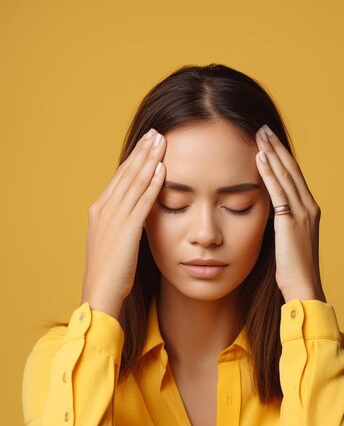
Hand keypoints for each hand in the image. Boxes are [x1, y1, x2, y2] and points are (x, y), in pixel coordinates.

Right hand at [80, 128, 166, 317]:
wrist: (100, 292)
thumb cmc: (109, 272)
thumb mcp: (114, 242)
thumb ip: (123, 225)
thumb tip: (137, 214)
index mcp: (99, 210)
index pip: (120, 178)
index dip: (134, 160)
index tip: (147, 144)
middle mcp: (104, 209)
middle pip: (126, 174)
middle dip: (143, 152)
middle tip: (156, 133)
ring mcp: (114, 218)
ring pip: (134, 182)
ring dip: (149, 160)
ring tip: (161, 142)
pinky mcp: (126, 229)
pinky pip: (142, 201)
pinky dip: (152, 184)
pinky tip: (162, 170)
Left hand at [255, 124, 326, 303]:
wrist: (303, 286)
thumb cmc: (293, 270)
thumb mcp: (288, 241)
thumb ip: (281, 224)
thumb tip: (268, 215)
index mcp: (309, 211)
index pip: (294, 176)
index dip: (282, 157)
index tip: (269, 141)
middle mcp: (309, 207)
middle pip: (291, 170)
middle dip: (276, 147)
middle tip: (263, 128)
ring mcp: (302, 213)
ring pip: (285, 176)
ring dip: (272, 153)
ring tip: (259, 134)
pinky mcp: (290, 222)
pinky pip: (278, 192)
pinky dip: (268, 173)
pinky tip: (259, 158)